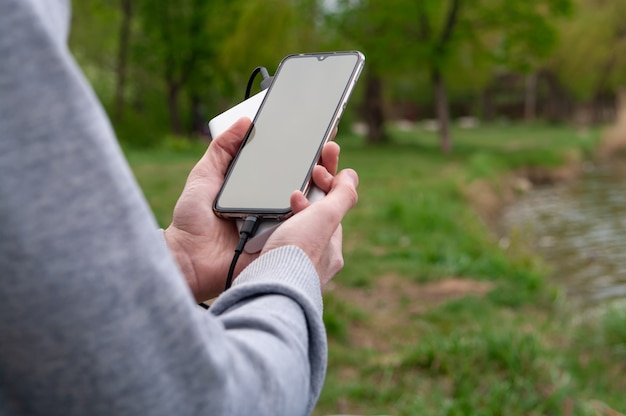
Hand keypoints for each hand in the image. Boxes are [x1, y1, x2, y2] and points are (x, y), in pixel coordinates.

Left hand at [164, 117, 346, 300]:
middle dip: (324, 163)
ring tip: (322, 169)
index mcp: (260, 188)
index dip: (308, 151)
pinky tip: (313, 196)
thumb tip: (245, 121)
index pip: (290, 165)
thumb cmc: (194, 220)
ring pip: (314, 204)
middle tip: (329, 148)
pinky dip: (312, 214)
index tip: (321, 132)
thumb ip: (223, 149)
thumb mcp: (205, 175)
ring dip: (324, 185)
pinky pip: (304, 229)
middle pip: (309, 182)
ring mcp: (282, 224)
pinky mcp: (282, 243)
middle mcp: (275, 205)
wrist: (189, 257)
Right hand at [263, 167, 358, 289]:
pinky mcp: (269, 277)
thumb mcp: (326, 217)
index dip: (323, 189)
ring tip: (269, 211)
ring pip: (287, 238)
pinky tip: (254, 233)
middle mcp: (314, 266)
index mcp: (331, 252)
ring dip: (278, 221)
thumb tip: (352, 177)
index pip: (330, 213)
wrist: (268, 289)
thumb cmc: (298, 254)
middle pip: (308, 224)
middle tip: (289, 194)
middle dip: (299, 205)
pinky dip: (263, 238)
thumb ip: (342, 196)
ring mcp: (291, 272)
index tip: (311, 177)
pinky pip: (268, 250)